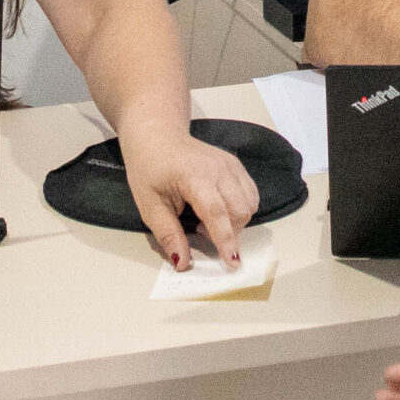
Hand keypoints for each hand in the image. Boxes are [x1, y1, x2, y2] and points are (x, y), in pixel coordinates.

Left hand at [123, 129, 259, 270]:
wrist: (158, 136)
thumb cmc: (149, 168)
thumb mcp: (149, 205)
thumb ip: (168, 234)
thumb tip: (182, 263)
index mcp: (193, 176)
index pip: (216, 212)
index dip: (225, 239)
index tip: (232, 262)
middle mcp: (218, 168)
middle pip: (239, 210)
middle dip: (229, 233)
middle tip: (200, 233)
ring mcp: (230, 165)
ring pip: (249, 204)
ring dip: (235, 222)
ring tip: (207, 220)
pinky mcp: (236, 166)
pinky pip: (250, 194)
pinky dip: (241, 209)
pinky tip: (218, 209)